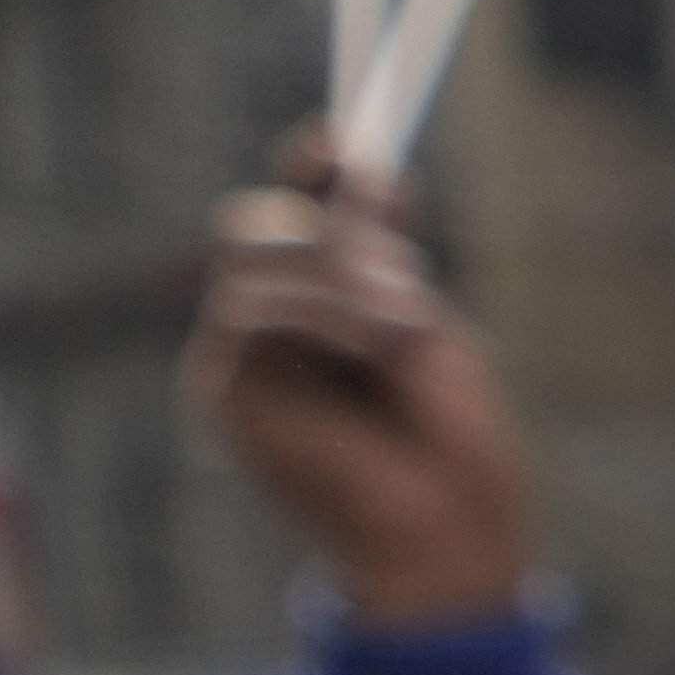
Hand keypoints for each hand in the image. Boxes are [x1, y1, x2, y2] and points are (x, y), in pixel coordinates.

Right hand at [181, 133, 538, 628]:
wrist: (446, 533)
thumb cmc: (453, 444)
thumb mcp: (426, 326)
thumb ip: (382, 255)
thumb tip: (361, 167)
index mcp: (322, 304)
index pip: (297, 211)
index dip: (314, 167)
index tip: (347, 141)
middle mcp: (269, 323)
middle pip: (256, 220)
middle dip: (323, 218)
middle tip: (389, 243)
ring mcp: (238, 354)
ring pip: (253, 253)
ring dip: (340, 276)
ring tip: (400, 331)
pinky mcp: (221, 387)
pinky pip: (251, 306)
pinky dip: (318, 312)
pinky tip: (371, 347)